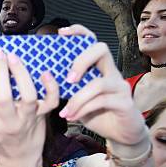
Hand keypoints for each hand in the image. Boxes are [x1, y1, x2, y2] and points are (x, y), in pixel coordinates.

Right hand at [0, 50, 58, 166]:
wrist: (21, 160)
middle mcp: (8, 123)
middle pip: (3, 98)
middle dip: (0, 74)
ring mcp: (27, 119)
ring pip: (28, 97)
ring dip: (22, 75)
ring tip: (14, 57)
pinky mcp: (42, 116)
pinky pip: (50, 102)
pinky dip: (51, 87)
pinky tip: (45, 73)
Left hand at [58, 25, 145, 145]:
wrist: (120, 133)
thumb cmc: (96, 113)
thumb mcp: (77, 99)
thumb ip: (65, 90)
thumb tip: (40, 82)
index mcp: (99, 68)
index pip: (92, 42)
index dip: (79, 33)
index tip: (61, 33)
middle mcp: (111, 72)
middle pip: (101, 50)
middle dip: (81, 61)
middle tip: (68, 80)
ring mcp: (120, 86)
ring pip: (99, 82)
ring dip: (78, 98)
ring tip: (65, 111)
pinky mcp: (124, 102)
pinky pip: (102, 101)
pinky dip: (83, 109)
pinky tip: (72, 117)